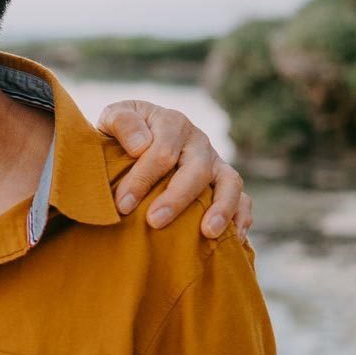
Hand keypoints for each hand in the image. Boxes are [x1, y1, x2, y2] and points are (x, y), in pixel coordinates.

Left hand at [96, 100, 252, 240]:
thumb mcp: (113, 117)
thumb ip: (122, 122)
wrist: (137, 134)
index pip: (161, 152)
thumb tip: (139, 146)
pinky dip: (241, 216)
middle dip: (176, 198)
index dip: (142, 179)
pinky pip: (242, 198)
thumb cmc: (122, 132)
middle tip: (154, 222)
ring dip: (221, 208)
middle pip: (196, 169)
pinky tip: (234, 237)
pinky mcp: (224, 181)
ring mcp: (214, 161)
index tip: (123, 205)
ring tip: (207, 232)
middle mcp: (198, 141)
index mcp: (171, 123)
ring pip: (229, 182)